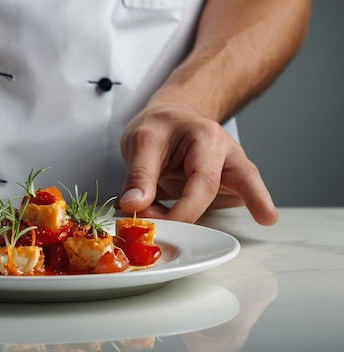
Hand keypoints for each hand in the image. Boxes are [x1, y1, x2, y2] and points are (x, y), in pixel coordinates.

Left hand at [118, 102, 277, 224]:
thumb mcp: (141, 142)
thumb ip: (138, 175)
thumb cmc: (160, 128)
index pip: (201, 180)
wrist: (170, 119)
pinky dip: (220, 215)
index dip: (184, 210)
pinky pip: (230, 199)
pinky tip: (217, 227)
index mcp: (205, 138)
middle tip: (267, 216)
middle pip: (242, 177)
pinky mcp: (228, 184)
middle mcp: (225, 152)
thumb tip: (134, 207)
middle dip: (252, 197)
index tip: (159, 226)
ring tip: (268, 216)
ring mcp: (231, 168)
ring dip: (255, 202)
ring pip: (247, 186)